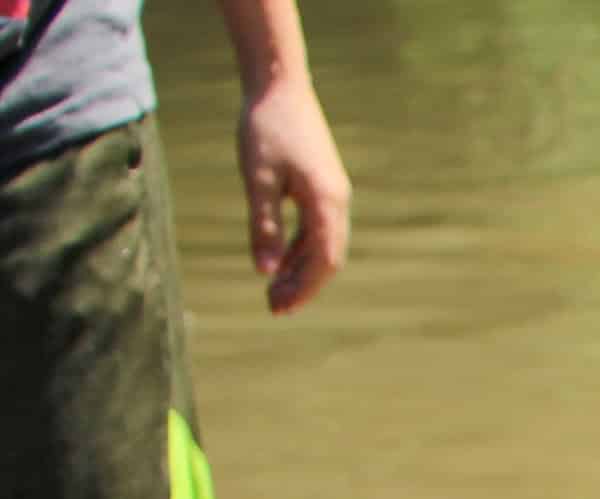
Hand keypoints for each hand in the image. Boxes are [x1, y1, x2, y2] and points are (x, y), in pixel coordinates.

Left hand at [236, 78, 348, 312]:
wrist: (279, 85)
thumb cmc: (265, 128)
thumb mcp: (257, 179)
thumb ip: (263, 226)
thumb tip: (264, 271)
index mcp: (327, 202)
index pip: (325, 260)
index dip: (305, 288)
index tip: (280, 308)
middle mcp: (337, 201)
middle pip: (328, 258)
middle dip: (303, 285)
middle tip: (273, 308)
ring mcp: (332, 194)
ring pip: (322, 245)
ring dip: (300, 269)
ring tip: (273, 290)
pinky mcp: (321, 186)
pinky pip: (315, 228)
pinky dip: (298, 249)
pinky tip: (278, 260)